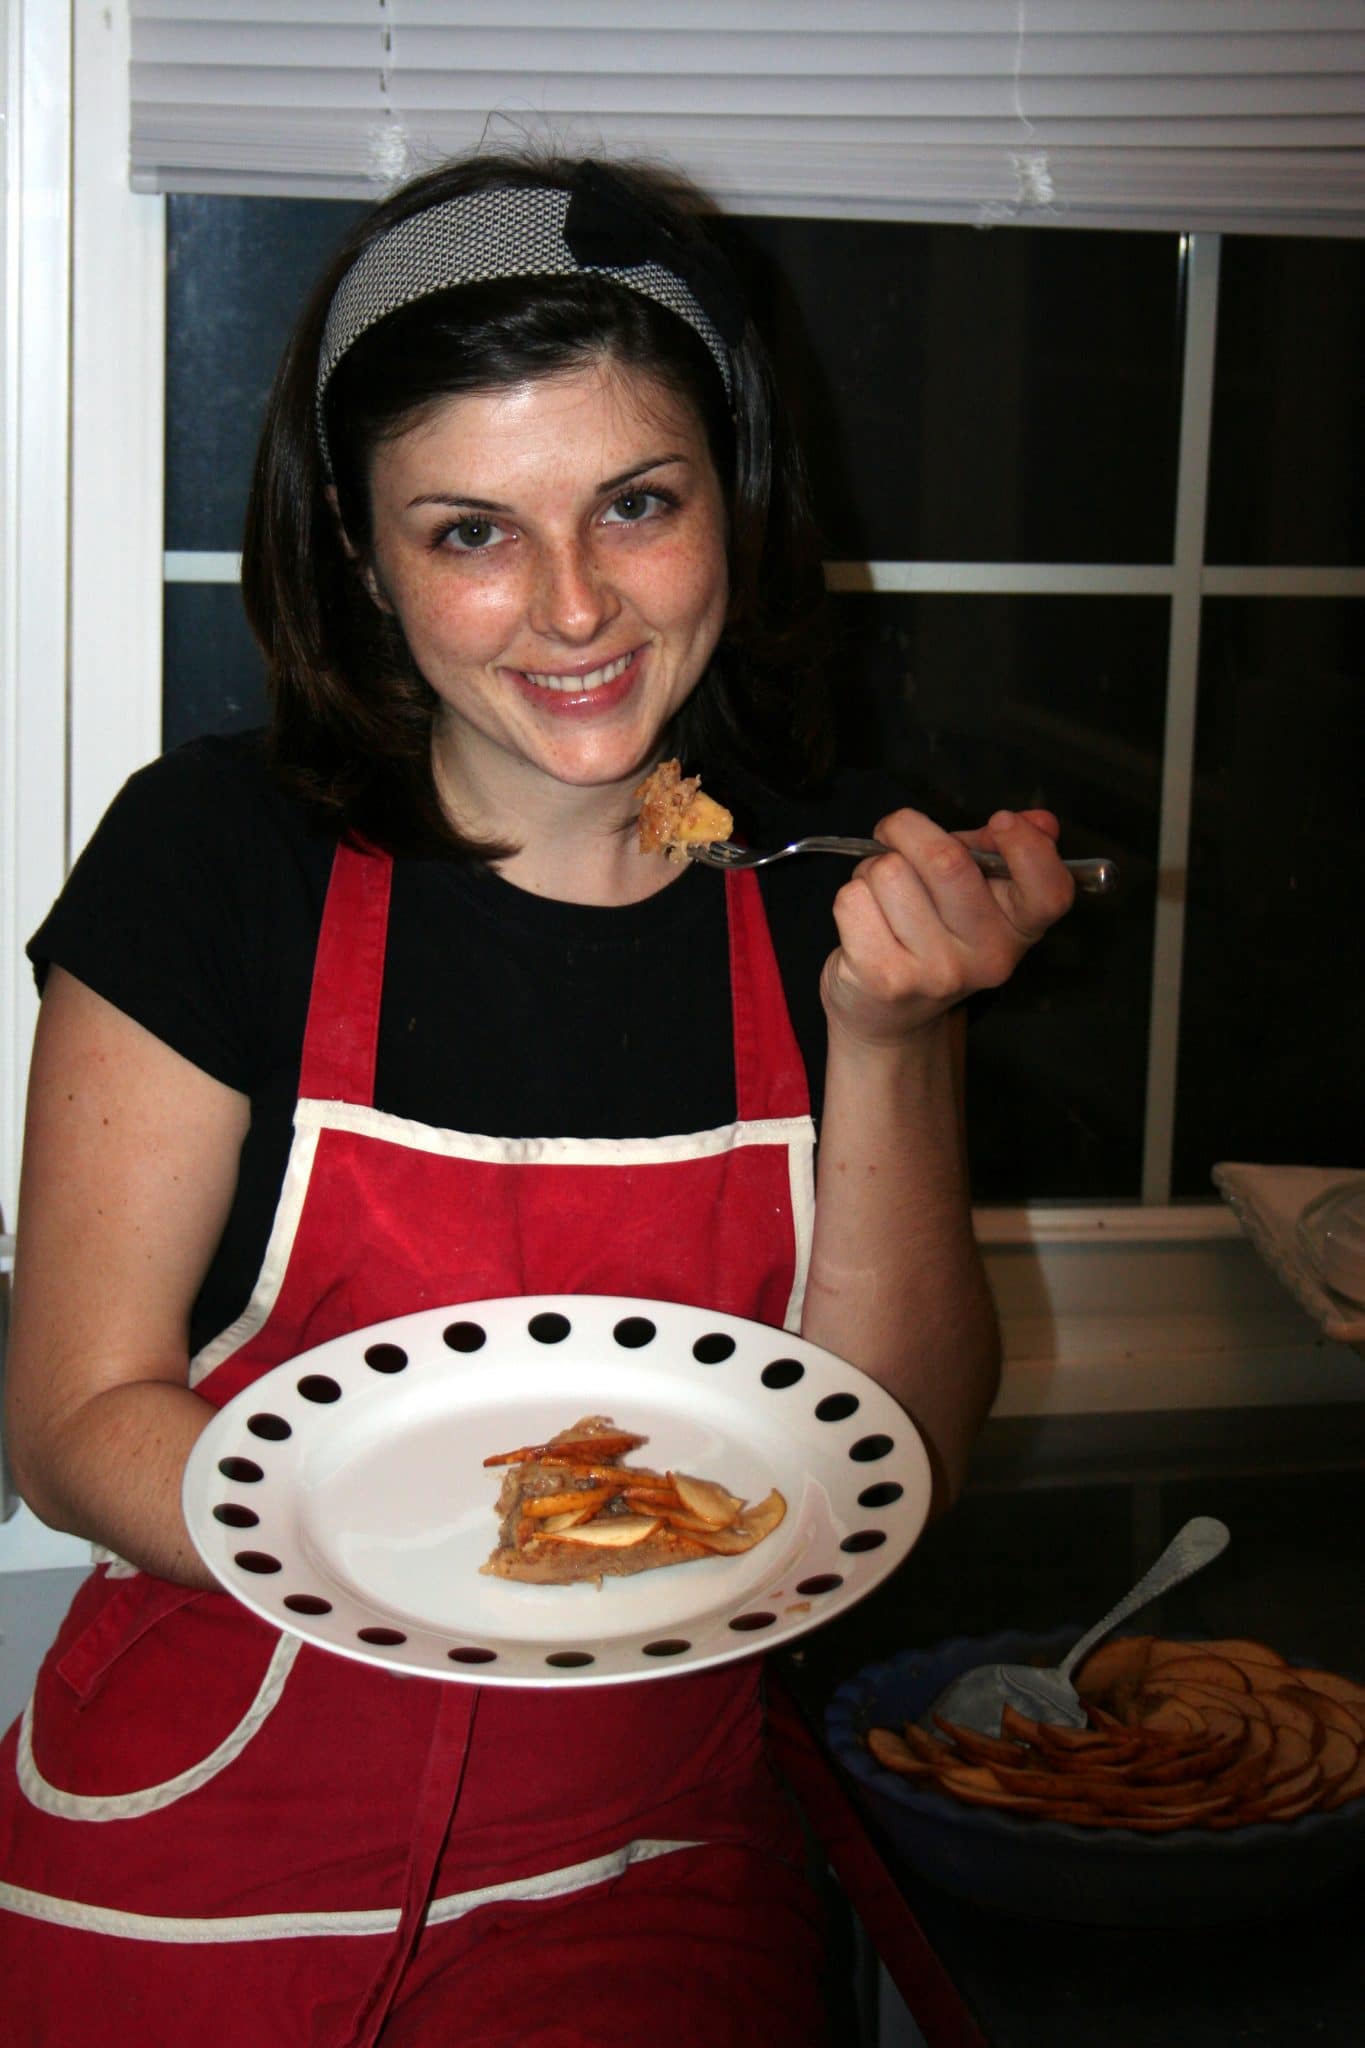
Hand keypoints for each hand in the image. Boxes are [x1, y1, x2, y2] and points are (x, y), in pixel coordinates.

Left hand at [819, 806, 1075, 1046]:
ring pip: (889, 871)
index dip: (1028, 847)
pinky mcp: (885, 977)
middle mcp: (987, 956)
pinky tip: (866, 920)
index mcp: (1019, 929)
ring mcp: (936, 971)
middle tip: (897, 833)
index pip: (1049, 891)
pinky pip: (853, 898)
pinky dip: (852, 896)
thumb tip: (1039, 820)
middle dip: (909, 830)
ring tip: (883, 895)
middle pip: (947, 860)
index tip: (1002, 821)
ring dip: (873, 869)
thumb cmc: (934, 936)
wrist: (889, 1015)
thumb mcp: (979, 897)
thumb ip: (1001, 852)